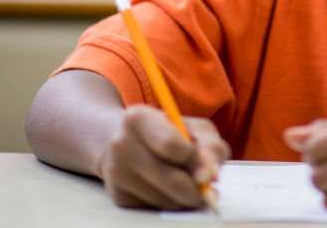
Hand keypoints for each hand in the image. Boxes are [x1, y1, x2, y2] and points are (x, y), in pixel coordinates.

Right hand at [95, 105, 228, 208]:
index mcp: (139, 118)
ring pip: (165, 199)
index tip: (207, 169)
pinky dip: (170, 202)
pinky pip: (155, 208)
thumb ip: (210, 146)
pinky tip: (168, 188)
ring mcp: (116, 172)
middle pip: (171, 180)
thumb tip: (210, 176)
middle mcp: (122, 145)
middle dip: (196, 189)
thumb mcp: (193, 127)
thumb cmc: (166, 131)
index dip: (196, 161)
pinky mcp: (118, 196)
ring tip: (186, 182)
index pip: (172, 146)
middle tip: (207, 190)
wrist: (122, 141)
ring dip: (184, 198)